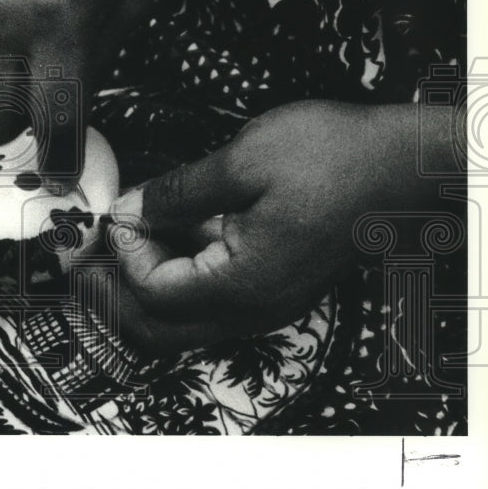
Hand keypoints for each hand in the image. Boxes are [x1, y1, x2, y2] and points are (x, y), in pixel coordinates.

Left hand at [108, 100, 451, 353]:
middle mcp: (253, 307)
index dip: (126, 253)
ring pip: (184, 323)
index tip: (117, 214)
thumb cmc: (334, 158)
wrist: (402, 162)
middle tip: (85, 271)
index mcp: (243, 283)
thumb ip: (177, 193)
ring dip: (142, 296)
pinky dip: (176, 281)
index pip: (156, 291)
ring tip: (114, 256)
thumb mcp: (242, 162)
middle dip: (115, 302)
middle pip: (161, 330)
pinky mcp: (273, 284)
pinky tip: (163, 240)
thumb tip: (129, 211)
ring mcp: (265, 301)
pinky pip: (210, 301)